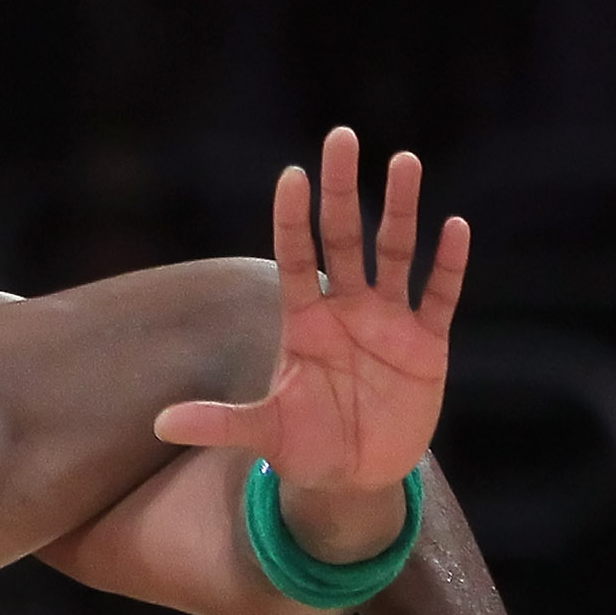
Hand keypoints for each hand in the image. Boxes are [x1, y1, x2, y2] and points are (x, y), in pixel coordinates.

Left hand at [157, 126, 466, 501]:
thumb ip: (220, 423)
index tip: (292, 175)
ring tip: (403, 160)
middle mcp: (346, 310)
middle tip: (342, 136)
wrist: (355, 478)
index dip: (293, 218)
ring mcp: (389, 322)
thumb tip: (161, 424)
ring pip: (395, 253)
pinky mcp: (427, 345)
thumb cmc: (305, 446)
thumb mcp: (263, 434)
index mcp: (305, 321)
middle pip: (345, 236)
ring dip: (401, 209)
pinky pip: (439, 296)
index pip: (296, 257)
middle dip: (342, 189)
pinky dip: (448, 265)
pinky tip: (454, 226)